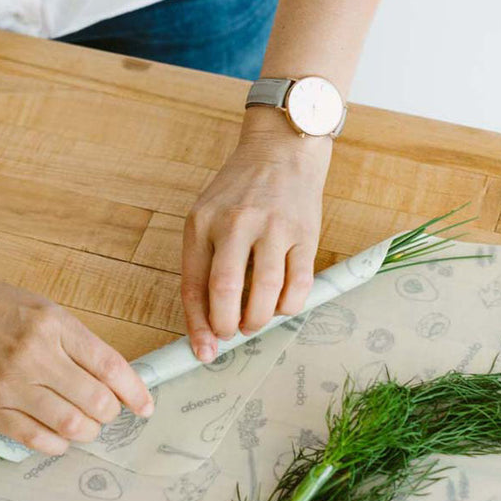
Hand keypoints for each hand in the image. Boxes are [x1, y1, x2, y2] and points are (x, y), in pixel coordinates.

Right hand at [0, 257, 153, 454]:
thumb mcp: (42, 309)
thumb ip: (76, 343)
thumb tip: (114, 381)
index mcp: (55, 325)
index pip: (112, 367)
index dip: (136, 393)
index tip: (146, 407)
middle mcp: (35, 354)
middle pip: (98, 402)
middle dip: (111, 414)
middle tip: (106, 412)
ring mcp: (9, 384)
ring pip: (72, 426)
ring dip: (88, 431)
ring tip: (83, 424)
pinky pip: (37, 440)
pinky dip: (58, 444)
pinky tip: (58, 436)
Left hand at [181, 110, 331, 361]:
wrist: (282, 148)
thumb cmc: (240, 192)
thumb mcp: (207, 218)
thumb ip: (204, 265)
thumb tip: (207, 324)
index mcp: (202, 223)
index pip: (194, 286)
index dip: (197, 326)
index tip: (203, 352)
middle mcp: (235, 223)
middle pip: (225, 292)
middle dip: (226, 327)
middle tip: (231, 332)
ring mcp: (273, 227)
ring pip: (265, 293)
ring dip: (258, 320)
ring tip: (254, 321)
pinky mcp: (306, 232)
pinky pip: (299, 285)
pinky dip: (288, 306)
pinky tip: (281, 304)